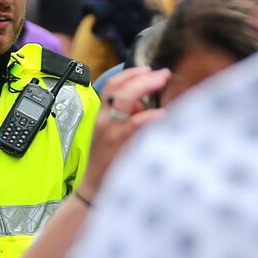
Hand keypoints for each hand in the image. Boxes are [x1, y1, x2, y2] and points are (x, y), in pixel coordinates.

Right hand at [80, 67, 170, 199]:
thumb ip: (128, 118)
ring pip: (123, 100)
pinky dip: (148, 116)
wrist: (95, 189)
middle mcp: (103, 120)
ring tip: (162, 83)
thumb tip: (143, 106)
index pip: (111, 85)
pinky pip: (133, 125)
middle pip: (118, 88)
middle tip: (162, 74)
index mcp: (102, 116)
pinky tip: (162, 114)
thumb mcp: (115, 136)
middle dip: (141, 77)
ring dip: (145, 88)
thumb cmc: (109, 163)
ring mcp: (109, 132)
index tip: (148, 69)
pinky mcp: (117, 145)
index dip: (129, 73)